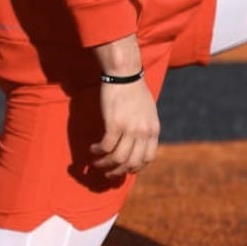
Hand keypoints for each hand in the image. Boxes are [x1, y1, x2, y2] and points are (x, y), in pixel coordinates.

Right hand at [89, 35, 158, 176]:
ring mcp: (130, 129)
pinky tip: (92, 149)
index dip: (136, 167)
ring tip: (96, 163)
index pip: (148, 159)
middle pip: (132, 163)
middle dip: (118, 172)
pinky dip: (98, 152)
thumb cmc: (134, 90)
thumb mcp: (148, 111)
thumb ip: (146, 128)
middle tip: (107, 173)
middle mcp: (144, 132)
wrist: (125, 73)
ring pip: (118, 159)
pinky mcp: (114, 124)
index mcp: (153, 130)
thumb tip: (139, 142)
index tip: (125, 168)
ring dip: (105, 165)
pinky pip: (106, 147)